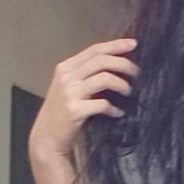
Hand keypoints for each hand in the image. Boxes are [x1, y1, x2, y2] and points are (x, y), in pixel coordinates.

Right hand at [30, 36, 137, 159]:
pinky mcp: (75, 111)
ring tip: (128, 92)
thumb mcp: (68, 87)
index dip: (115, 45)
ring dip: (122, 85)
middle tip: (136, 73)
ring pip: (105, 78)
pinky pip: (103, 104)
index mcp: (65, 68)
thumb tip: (114, 63)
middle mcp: (66, 77)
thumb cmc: (61, 113)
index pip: (94, 50)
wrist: (46, 138)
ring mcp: (70, 94)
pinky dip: (114, 108)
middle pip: (101, 60)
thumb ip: (85, 74)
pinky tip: (118, 113)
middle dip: (124, 64)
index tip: (133, 44)